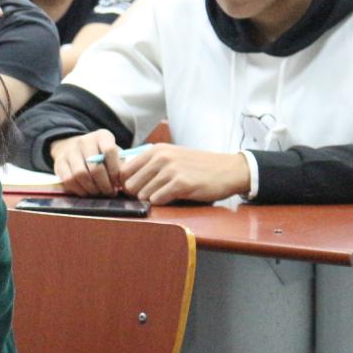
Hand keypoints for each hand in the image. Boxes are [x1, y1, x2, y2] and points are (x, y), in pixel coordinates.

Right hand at [49, 129, 125, 195]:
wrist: (74, 148)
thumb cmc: (101, 154)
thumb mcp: (114, 154)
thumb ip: (121, 165)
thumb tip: (124, 181)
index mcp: (102, 135)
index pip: (110, 150)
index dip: (115, 170)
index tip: (118, 182)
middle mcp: (84, 140)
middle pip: (95, 166)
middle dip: (104, 184)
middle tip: (110, 192)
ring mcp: (70, 151)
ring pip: (81, 174)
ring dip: (92, 188)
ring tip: (99, 193)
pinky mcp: (59, 162)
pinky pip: (69, 180)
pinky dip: (79, 190)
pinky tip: (87, 192)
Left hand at [118, 144, 250, 204]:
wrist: (228, 169)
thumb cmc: (198, 166)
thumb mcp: (171, 156)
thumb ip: (149, 164)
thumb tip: (124, 179)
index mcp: (156, 150)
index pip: (124, 170)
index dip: (126, 183)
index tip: (136, 189)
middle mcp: (161, 157)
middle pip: (130, 184)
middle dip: (137, 194)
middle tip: (151, 196)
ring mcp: (171, 170)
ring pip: (143, 194)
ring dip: (151, 199)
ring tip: (165, 195)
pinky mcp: (181, 184)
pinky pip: (157, 200)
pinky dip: (162, 203)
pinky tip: (172, 198)